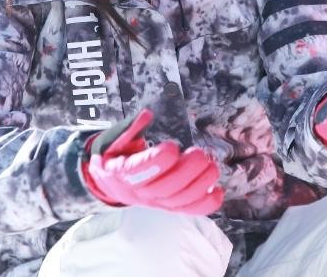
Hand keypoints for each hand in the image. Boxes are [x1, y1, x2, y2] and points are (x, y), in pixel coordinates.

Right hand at [81, 108, 224, 214]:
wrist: (110, 181)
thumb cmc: (115, 155)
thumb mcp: (115, 139)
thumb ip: (131, 127)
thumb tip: (146, 115)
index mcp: (121, 172)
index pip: (138, 171)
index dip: (156, 161)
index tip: (172, 146)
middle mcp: (138, 191)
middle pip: (164, 188)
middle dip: (186, 172)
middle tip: (201, 154)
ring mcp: (154, 202)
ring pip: (177, 201)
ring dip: (199, 186)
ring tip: (213, 167)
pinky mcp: (166, 206)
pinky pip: (186, 210)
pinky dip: (204, 205)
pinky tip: (217, 191)